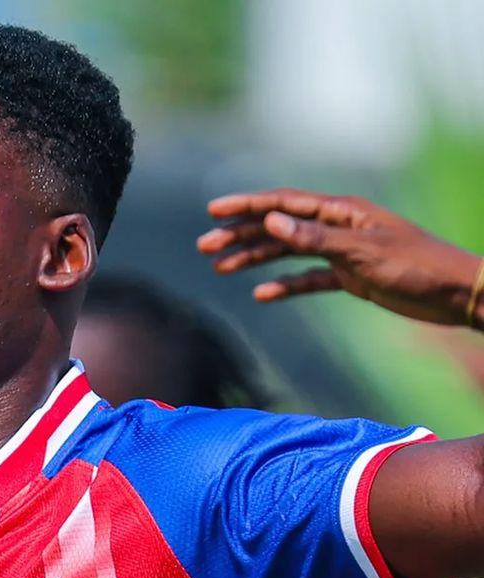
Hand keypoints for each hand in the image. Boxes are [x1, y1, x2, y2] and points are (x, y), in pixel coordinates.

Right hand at [198, 189, 482, 326]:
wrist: (451, 292)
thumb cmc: (414, 265)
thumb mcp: (361, 252)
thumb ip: (314, 239)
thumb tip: (273, 220)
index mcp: (341, 212)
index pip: (284, 204)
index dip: (247, 206)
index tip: (214, 211)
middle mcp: (337, 227)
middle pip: (279, 228)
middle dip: (241, 235)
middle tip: (205, 247)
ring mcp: (342, 252)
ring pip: (288, 253)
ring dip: (255, 259)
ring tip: (221, 269)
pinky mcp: (350, 277)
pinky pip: (308, 280)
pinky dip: (285, 286)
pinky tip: (262, 295)